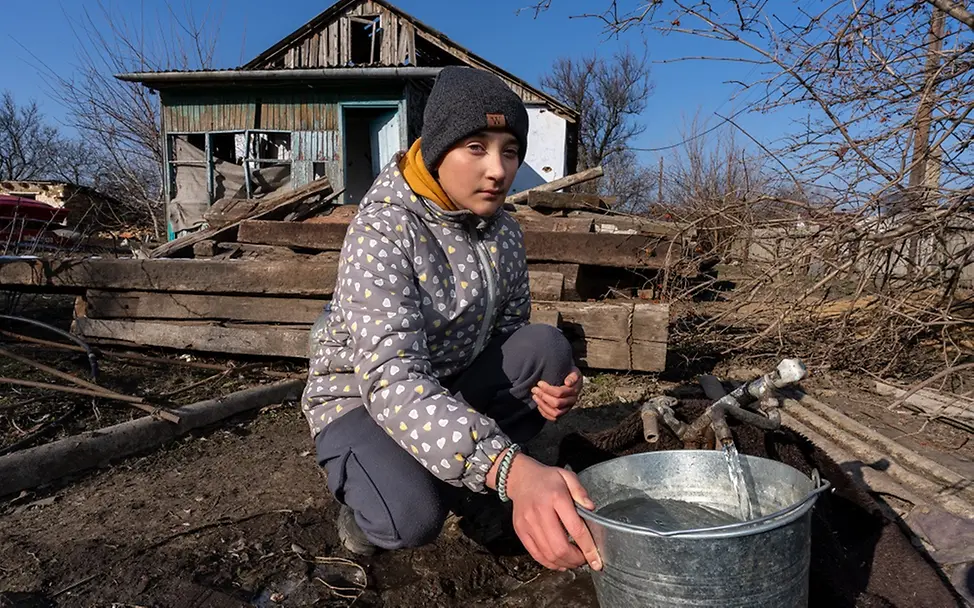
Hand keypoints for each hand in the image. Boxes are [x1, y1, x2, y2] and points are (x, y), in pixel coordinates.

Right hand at [489, 452, 601, 571]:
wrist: (521, 478)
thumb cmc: (546, 479)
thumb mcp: (567, 477)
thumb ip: (581, 492)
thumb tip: (591, 508)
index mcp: (556, 498)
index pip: (576, 529)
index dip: (588, 548)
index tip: (596, 559)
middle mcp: (540, 512)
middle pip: (560, 547)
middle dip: (576, 559)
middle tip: (584, 560)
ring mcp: (528, 523)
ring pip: (548, 554)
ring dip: (564, 563)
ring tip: (573, 561)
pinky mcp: (521, 530)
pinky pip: (535, 554)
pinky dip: (549, 563)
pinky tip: (559, 562)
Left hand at [531, 367, 582, 420]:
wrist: (573, 381)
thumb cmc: (570, 375)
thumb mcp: (574, 372)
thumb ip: (572, 376)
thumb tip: (568, 383)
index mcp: (574, 391)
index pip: (560, 393)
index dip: (548, 389)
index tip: (539, 383)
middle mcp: (572, 401)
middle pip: (556, 403)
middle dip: (543, 396)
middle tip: (534, 389)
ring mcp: (567, 408)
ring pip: (555, 413)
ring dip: (542, 405)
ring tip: (535, 396)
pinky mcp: (562, 413)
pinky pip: (554, 418)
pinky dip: (545, 413)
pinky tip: (539, 405)